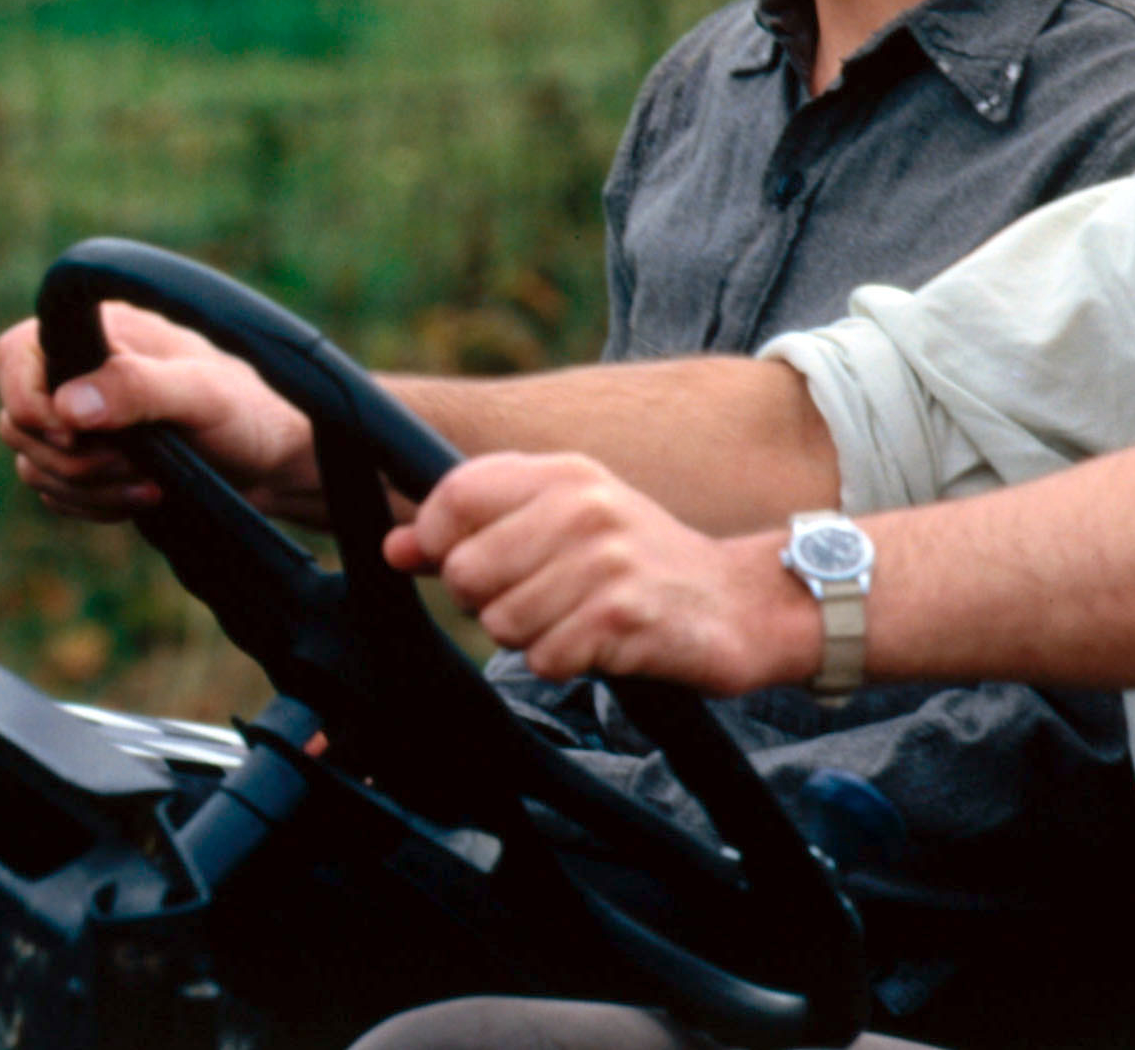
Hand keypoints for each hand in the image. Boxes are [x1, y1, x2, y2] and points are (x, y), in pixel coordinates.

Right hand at [0, 302, 318, 522]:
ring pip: (32, 462)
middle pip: (18, 420)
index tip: (72, 432)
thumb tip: (66, 404)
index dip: (27, 397)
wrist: (270, 464)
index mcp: (101, 333)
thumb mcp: (203, 393)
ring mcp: (80, 421)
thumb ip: (139, 388)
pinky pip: (54, 493)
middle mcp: (80, 372)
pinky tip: (142, 497)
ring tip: (149, 485)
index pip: (15, 353)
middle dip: (71, 456)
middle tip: (132, 463)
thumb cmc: (248, 412)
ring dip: (86, 486)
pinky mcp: (87, 464)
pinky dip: (92, 504)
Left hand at [389, 453, 813, 694]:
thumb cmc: (640, 565)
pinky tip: (600, 642)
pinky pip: (544, 658)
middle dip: (486, 602)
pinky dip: (565, 662)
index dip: (436, 540)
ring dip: (530, 637)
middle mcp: (583, 507)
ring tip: (575, 619)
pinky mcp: (621, 616)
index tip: (460, 563)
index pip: (455, 496)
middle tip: (538, 600)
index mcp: (565, 473)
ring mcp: (604, 561)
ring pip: (501, 622)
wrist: (737, 603)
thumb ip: (479, 530)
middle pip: (466, 569)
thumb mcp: (566, 524)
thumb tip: (396, 545)